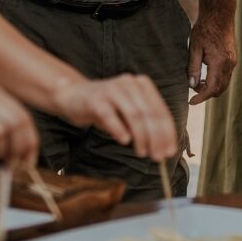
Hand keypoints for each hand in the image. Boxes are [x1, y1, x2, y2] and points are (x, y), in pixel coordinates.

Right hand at [61, 73, 177, 161]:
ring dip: (141, 137)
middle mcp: (129, 83)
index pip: (160, 111)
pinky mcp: (95, 99)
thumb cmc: (105, 108)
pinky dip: (119, 130)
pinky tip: (124, 141)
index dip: (167, 133)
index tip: (170, 152)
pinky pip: (110, 116)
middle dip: (156, 138)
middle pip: (149, 113)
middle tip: (158, 157)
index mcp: (142, 85)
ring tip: (142, 153)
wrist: (72, 96)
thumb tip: (161, 148)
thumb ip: (143, 125)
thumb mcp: (127, 114)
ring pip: (133, 115)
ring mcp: (112, 90)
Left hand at [188, 12, 235, 104]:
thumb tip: (191, 85)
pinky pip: (226, 75)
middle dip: (206, 93)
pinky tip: (206, 74)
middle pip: (220, 89)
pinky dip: (217, 80)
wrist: (219, 14)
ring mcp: (233, 61)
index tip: (191, 102)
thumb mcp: (194, 48)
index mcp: (220, 63)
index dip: (201, 98)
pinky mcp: (233, 58)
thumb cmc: (205, 28)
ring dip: (212, 86)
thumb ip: (193, 68)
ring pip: (224, 83)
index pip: (212, 88)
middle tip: (192, 88)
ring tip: (197, 80)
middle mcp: (230, 64)